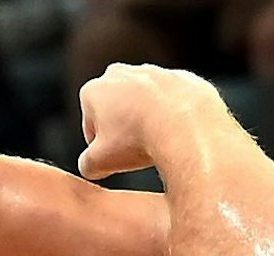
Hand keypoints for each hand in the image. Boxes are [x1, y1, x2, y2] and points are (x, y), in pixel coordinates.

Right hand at [76, 64, 221, 181]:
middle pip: (118, 110)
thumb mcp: (100, 164)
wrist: (187, 125)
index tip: (117, 158)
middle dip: (125, 129)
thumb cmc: (140, 140)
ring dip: (150, 121)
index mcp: (94, 90)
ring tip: (160, 143)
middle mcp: (120, 73)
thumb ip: (87, 165)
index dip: (102, 148)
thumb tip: (90, 166)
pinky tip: (179, 133)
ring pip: (147, 104)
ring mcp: (153, 72)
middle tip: (137, 151)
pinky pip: (174, 101)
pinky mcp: (180, 77)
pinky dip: (176, 115)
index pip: (91, 127)